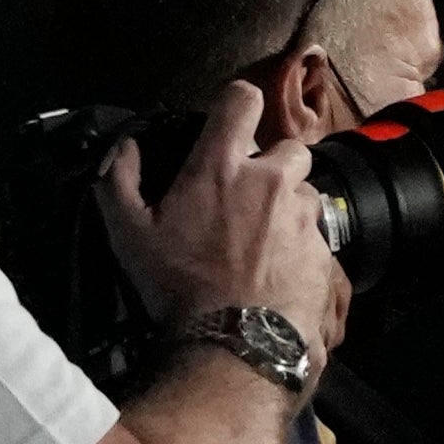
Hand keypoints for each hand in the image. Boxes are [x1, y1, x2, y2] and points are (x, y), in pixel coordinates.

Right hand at [97, 80, 347, 352]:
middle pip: (289, 148)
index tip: (230, 121)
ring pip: (306, 192)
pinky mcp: (325, 249)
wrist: (236, 343)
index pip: (242, 100)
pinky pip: (317, 234)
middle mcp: (271, 181)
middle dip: (274, 164)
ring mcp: (304, 215)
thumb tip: (125, 148)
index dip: (237, 104)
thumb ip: (118, 180)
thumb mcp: (129, 234)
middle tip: (250, 195)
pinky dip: (300, 244)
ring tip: (262, 239)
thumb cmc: (179, 287)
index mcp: (223, 166)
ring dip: (288, 206)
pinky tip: (278, 268)